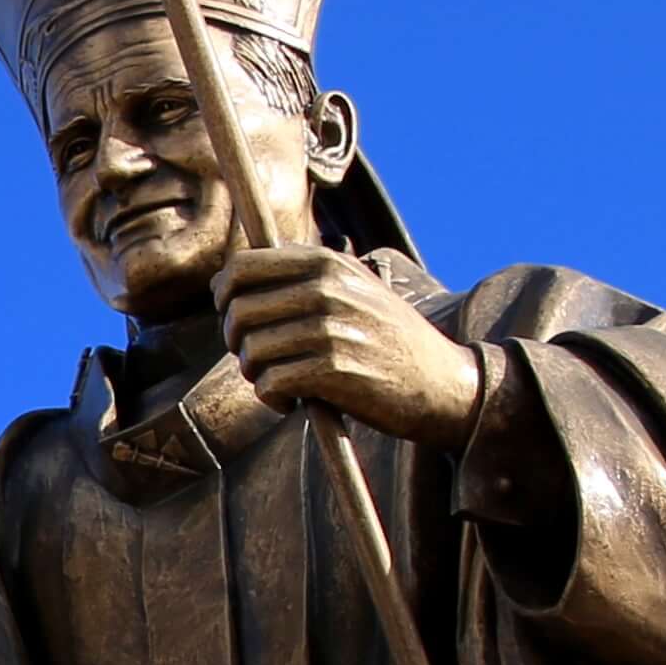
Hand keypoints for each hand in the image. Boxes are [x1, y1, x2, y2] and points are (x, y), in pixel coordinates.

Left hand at [227, 246, 482, 442]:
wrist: (442, 381)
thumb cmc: (385, 338)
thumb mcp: (352, 288)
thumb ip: (298, 278)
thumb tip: (223, 281)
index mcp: (327, 263)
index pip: (243, 267)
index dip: (224, 296)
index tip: (233, 317)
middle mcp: (328, 290)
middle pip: (239, 311)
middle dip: (236, 341)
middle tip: (257, 358)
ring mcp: (332, 329)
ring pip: (251, 350)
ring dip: (254, 374)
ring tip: (276, 381)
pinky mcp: (335, 371)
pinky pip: (270, 383)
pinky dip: (271, 398)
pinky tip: (288, 401)